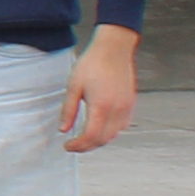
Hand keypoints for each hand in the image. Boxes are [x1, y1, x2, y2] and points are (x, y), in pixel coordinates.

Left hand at [60, 24, 140, 150]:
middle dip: (87, 146)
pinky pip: (122, 126)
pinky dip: (110, 132)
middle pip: (103, 139)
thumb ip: (68, 110)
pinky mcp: (131, 103)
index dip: (78, 146)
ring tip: (84, 139)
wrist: (114, 49)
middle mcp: (117, 110)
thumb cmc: (92, 64)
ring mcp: (127, 107)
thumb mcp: (73, 86)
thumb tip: (63, 130)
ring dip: (99, 140)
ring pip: (114, 135)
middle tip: (73, 146)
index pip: (90, 136)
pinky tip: (99, 129)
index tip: (67, 146)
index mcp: (101, 106)